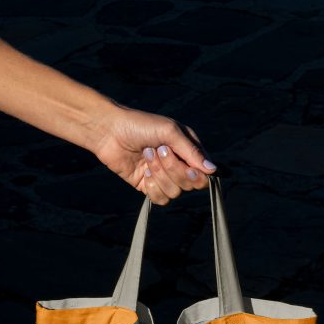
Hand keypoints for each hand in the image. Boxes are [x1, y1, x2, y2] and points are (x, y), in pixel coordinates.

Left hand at [90, 99, 216, 204]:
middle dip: (173, 170)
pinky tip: (143, 171)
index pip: (204, 174)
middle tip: (159, 151)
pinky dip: (152, 186)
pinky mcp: (149, 187)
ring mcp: (164, 178)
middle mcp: (179, 165)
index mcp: (188, 150)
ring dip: (159, 174)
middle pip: (190, 185)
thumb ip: (191, 152)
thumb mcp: (170, 132)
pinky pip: (161, 199)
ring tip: (147, 156)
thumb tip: (213, 171)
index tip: (188, 168)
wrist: (110, 132)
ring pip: (174, 192)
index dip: (197, 175)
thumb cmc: (141, 125)